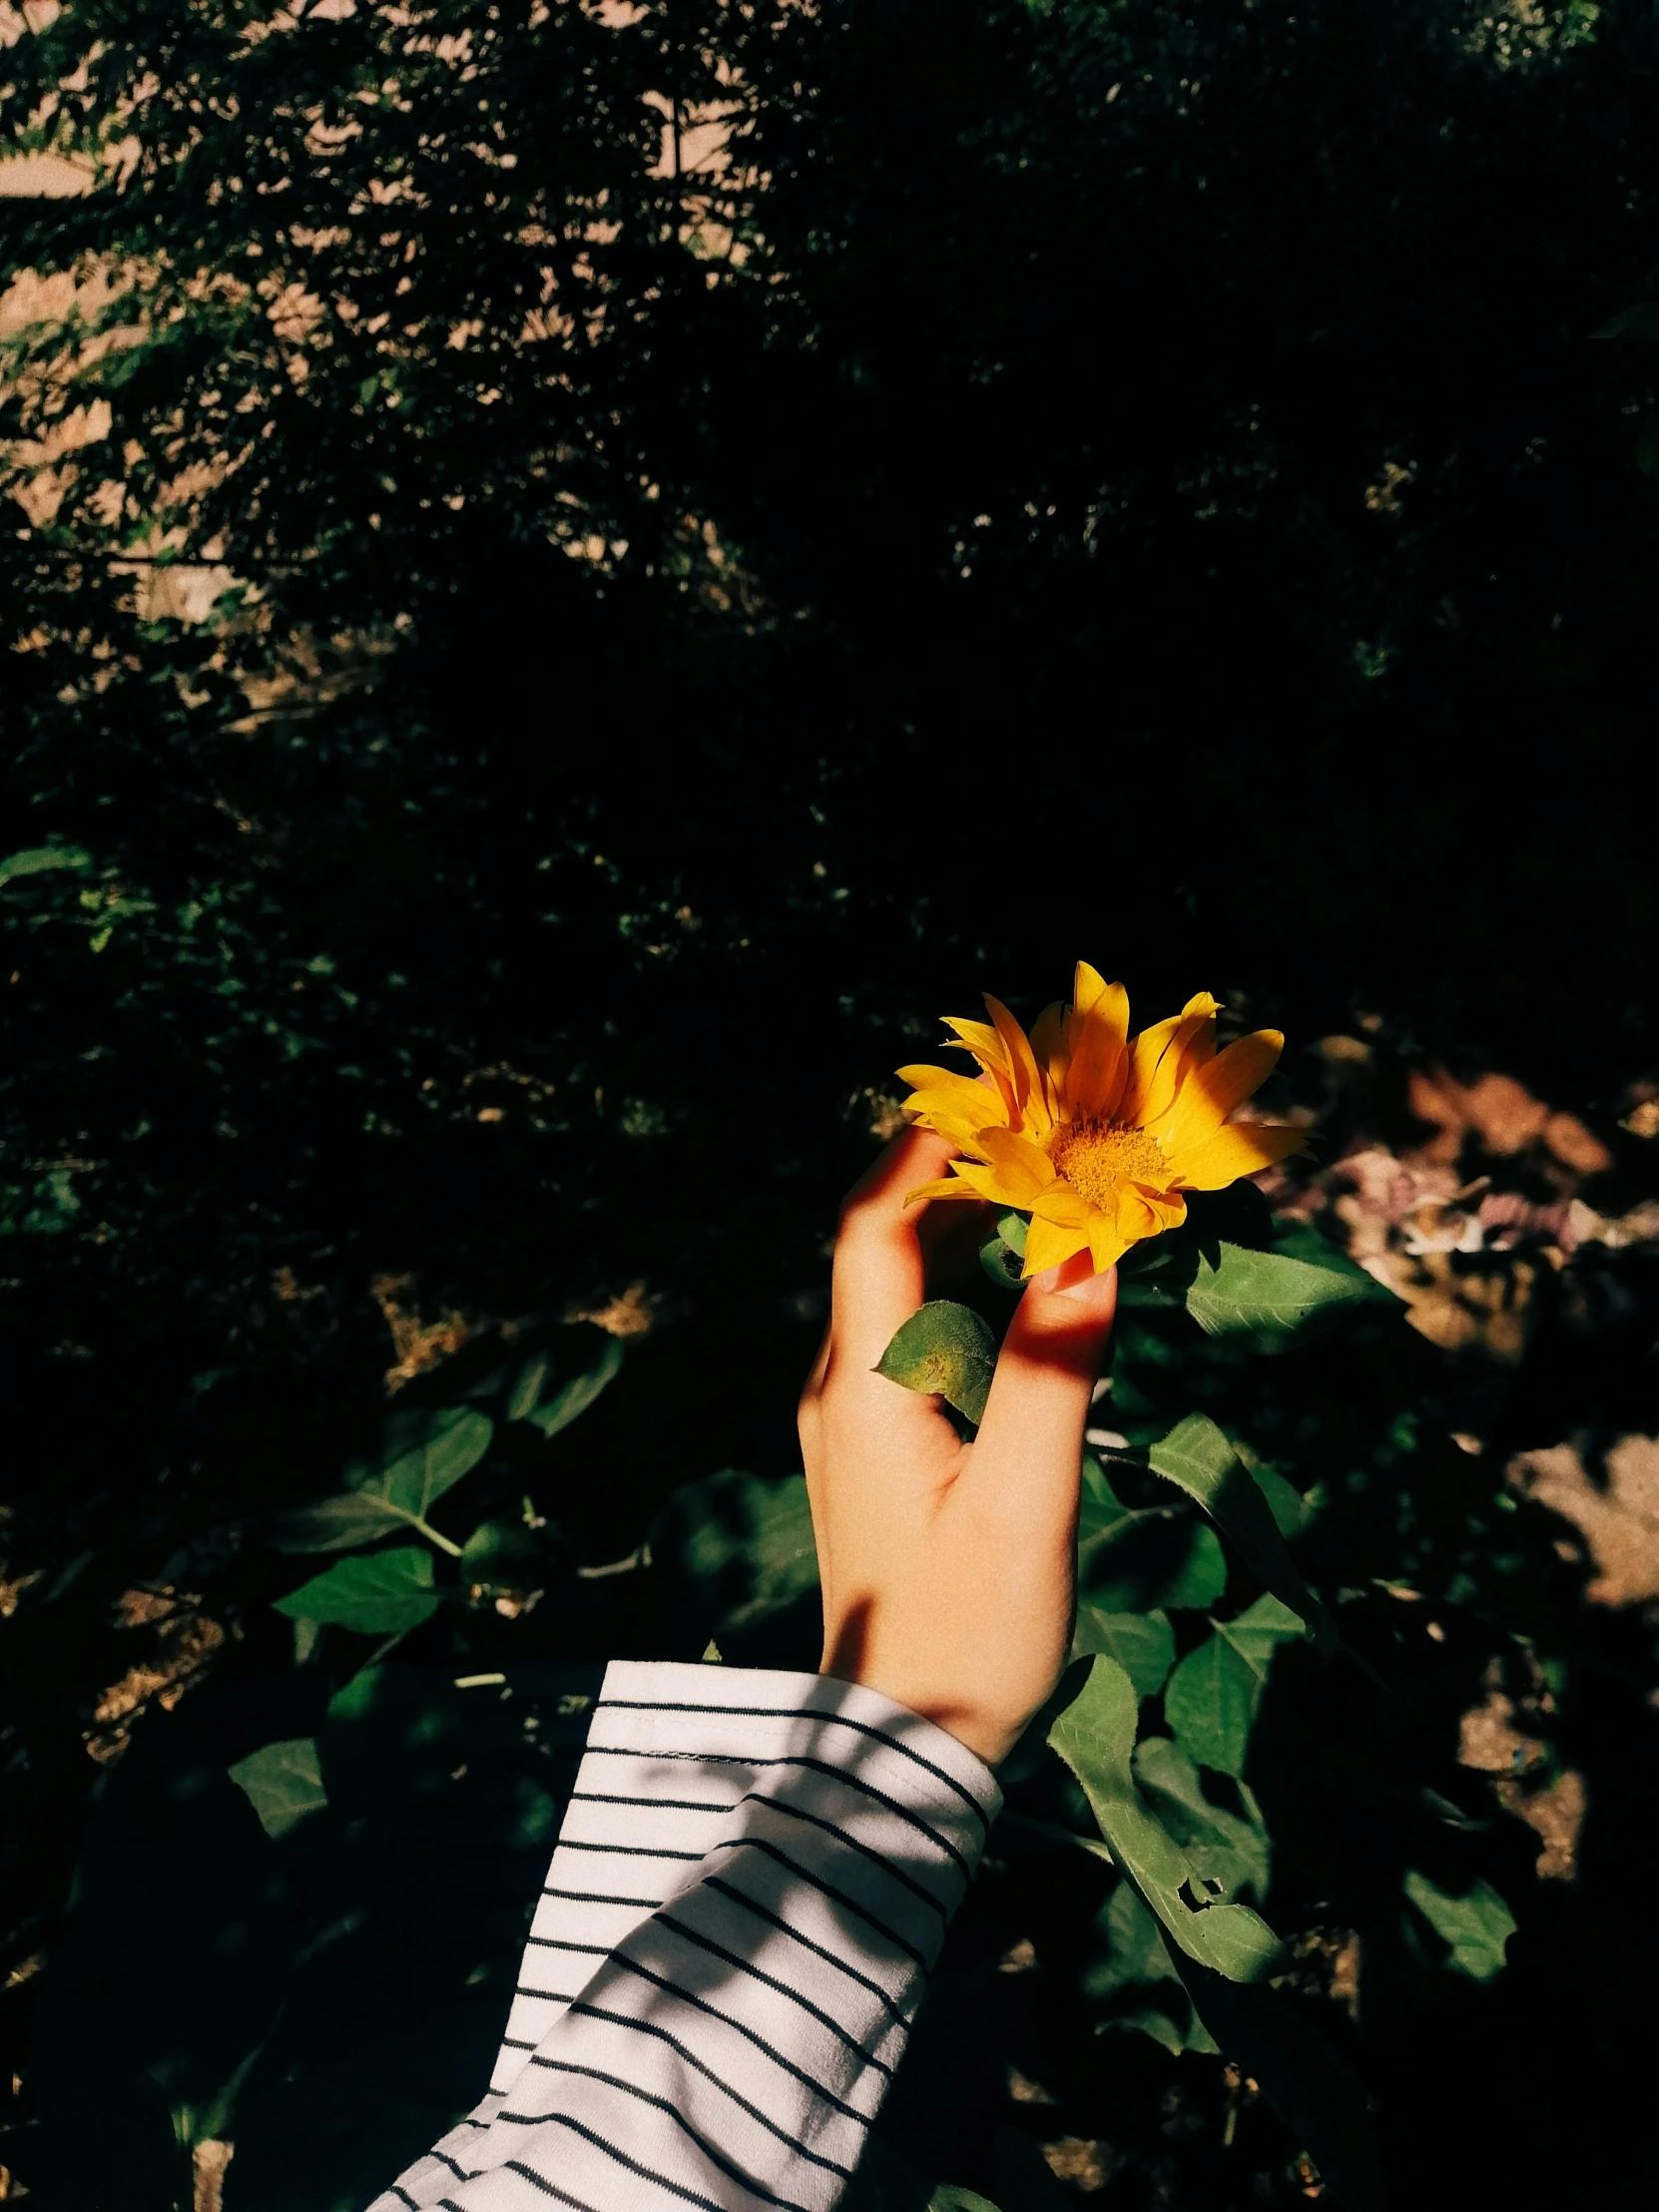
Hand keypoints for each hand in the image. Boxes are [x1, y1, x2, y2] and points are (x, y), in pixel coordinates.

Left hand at [799, 1125, 1118, 1767]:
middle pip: (879, 1243)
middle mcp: (839, 1388)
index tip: (1002, 1098)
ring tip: (1043, 1184)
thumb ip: (1053, 1375)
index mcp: (861, 1387)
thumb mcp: (1024, 1507)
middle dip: (954, 1173)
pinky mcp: (875, 1452)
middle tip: (1043, 1126)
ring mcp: (850, 1421)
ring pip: (893, 1288)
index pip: (872, 1228)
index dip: (926, 1151)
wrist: (903, 1750)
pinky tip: (1019, 1289)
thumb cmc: (967, 1634)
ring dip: (959, 1229)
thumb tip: (1086, 1248)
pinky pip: (908, 1334)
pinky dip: (960, 1288)